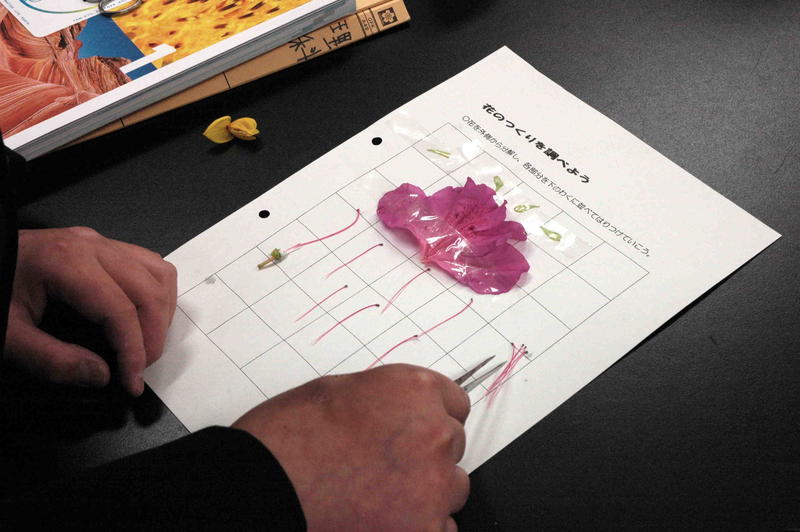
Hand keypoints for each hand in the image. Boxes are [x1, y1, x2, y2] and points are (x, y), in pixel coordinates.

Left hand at [5, 227, 176, 395]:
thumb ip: (51, 360)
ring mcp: (100, 242)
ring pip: (158, 273)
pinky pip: (148, 264)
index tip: (133, 381)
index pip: (119, 309)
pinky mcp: (102, 245)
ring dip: (161, 313)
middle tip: (140, 368)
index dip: (133, 350)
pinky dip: (157, 293)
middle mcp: (91, 245)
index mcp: (65, 262)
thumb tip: (100, 375)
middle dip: (153, 336)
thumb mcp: (7, 335)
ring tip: (146, 344)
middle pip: (148, 290)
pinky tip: (143, 316)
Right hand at [233, 364, 470, 531]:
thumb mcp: (342, 391)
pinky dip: (419, 526)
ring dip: (427, 491)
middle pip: (453, 445)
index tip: (414, 430)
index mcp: (416, 390)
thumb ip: (388, 400)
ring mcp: (434, 485)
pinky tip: (382, 519)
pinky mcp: (425, 530)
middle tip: (385, 465)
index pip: (455, 403)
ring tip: (380, 494)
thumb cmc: (291, 435)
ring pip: (453, 488)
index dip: (430, 417)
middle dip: (426, 454)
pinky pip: (443, 528)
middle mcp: (435, 432)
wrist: (266, 484)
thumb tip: (403, 414)